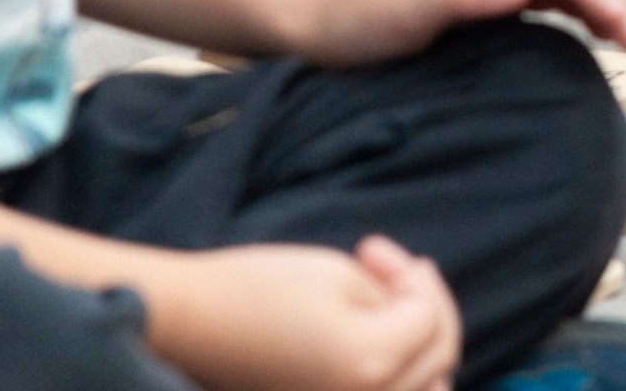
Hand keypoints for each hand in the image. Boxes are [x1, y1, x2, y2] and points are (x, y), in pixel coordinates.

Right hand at [148, 236, 459, 390]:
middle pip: (438, 358)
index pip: (429, 319)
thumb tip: (422, 312)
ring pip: (427, 388)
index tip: (372, 247)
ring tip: (390, 302)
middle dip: (424, 305)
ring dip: (422, 343)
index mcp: (369, 362)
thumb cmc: (257, 288)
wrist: (186, 324)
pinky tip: (381, 335)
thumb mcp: (339, 274)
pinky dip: (402, 373)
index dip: (413, 276)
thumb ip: (396, 298)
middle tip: (391, 267)